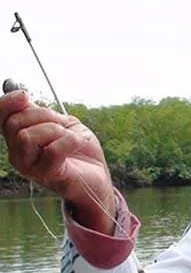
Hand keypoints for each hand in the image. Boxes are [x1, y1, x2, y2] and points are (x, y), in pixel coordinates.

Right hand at [0, 89, 115, 233]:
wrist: (99, 176)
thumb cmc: (81, 152)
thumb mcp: (62, 124)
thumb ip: (41, 114)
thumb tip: (21, 95)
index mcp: (19, 139)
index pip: (1, 118)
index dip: (7, 103)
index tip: (25, 95)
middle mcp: (18, 154)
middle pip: (15, 124)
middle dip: (44, 116)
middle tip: (63, 126)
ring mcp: (29, 167)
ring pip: (26, 136)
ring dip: (55, 130)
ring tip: (71, 138)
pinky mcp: (46, 175)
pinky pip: (52, 150)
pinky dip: (70, 142)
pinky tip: (78, 144)